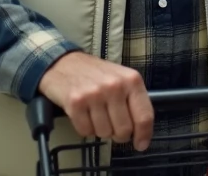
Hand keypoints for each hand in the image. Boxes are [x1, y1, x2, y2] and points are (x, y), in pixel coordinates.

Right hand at [38, 51, 153, 150]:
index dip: (143, 135)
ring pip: (104, 133)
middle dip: (118, 134)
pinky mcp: (75, 103)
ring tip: (95, 114)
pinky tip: (83, 114)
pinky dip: (84, 128)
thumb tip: (142, 133)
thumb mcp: (121, 79)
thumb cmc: (96, 74)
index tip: (140, 144)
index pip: (144, 116)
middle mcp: (114, 86)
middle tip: (111, 124)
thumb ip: (134, 101)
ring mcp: (94, 94)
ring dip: (100, 130)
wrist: (63, 63)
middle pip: (124, 130)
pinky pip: (86, 131)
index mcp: (131, 80)